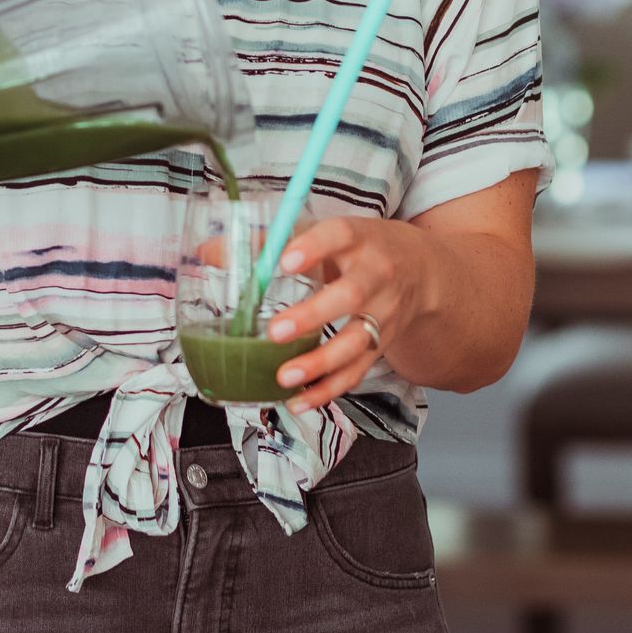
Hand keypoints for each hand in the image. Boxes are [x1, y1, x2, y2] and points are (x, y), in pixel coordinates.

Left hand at [266, 215, 420, 415]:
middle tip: (275, 331)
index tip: (285, 262)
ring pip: (357, 341)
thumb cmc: (356, 249)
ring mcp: (382, 314)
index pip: (338, 236)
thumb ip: (267, 241)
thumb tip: (208, 252)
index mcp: (358, 238)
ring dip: (321, 362)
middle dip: (314, 315)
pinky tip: (298, 400)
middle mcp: (376, 275)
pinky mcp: (381, 345)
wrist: (422, 271)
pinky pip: (358, 371)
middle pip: (351, 295)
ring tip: (285, 376)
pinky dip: (329, 389)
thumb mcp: (322, 233)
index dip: (314, 248)